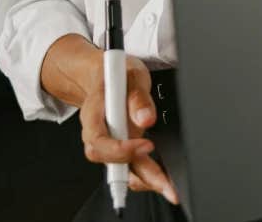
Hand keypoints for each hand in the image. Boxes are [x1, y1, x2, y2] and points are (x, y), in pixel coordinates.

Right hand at [79, 54, 179, 204]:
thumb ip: (138, 96)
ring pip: (121, 170)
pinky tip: (162, 179)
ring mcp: (109, 144)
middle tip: (165, 183)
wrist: (107, 75)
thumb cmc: (117, 75)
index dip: (121, 149)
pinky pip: (129, 167)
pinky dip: (145, 175)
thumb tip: (146, 119)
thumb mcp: (131, 75)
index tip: (147, 145)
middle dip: (139, 175)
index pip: (100, 141)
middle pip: (111, 163)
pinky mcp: (120, 148)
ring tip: (168, 186)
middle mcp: (98, 134)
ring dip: (145, 179)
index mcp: (93, 114)